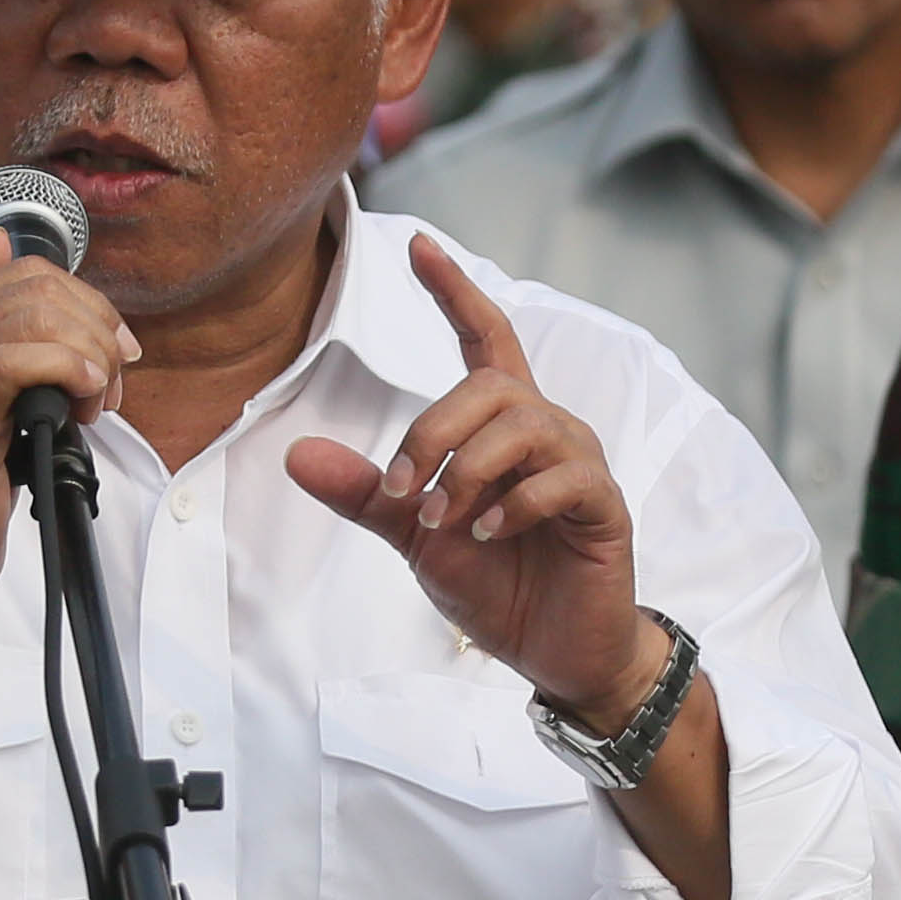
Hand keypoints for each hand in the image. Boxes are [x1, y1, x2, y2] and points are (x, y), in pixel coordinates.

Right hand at [0, 229, 137, 627]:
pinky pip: (24, 356)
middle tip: (104, 391)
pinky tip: (79, 407)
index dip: (84, 306)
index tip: (104, 359)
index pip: (25, 270)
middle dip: (95, 331)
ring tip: (90, 407)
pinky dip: (71, 372)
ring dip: (90, 357)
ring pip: (38, 314)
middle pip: (39, 286)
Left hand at [283, 232, 660, 721]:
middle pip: (490, 384)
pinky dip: (514, 504)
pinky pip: (562, 477)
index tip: (418, 246)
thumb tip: (295, 454)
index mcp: (502, 428)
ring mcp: (580, 464)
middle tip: (404, 490)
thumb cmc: (497, 583)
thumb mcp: (417, 537)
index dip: (454, 291)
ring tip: (444, 523)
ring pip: (524, 425)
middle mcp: (547, 430)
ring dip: (469, 471)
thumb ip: (368, 493)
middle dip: (433, 430)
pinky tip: (489, 535)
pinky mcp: (604, 506)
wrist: (554, 653)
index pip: (483, 338)